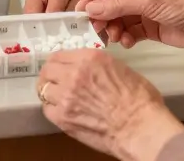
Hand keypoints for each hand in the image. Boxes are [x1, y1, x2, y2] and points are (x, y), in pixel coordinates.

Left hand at [37, 49, 183, 160]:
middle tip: (53, 82)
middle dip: (49, 75)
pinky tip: (61, 112)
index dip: (58, 62)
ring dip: (50, 92)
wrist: (139, 127)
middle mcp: (73, 74)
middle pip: (47, 70)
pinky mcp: (63, 118)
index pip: (59, 55)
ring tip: (57, 98)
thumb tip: (89, 71)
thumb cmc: (140, 100)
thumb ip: (98, 67)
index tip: (58, 68)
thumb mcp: (120, 69)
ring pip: (43, 89)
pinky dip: (52, 109)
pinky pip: (47, 110)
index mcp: (89, 58)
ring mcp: (65, 96)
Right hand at [76, 0, 183, 49]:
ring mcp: (146, 10)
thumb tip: (90, 9)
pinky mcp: (151, 27)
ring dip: (115, 28)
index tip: (80, 11)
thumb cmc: (183, 4)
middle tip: (95, 29)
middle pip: (113, 3)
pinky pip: (131, 31)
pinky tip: (127, 43)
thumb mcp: (148, 2)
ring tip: (115, 38)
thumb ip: (118, 5)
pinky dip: (126, 37)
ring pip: (120, 19)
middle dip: (104, 16)